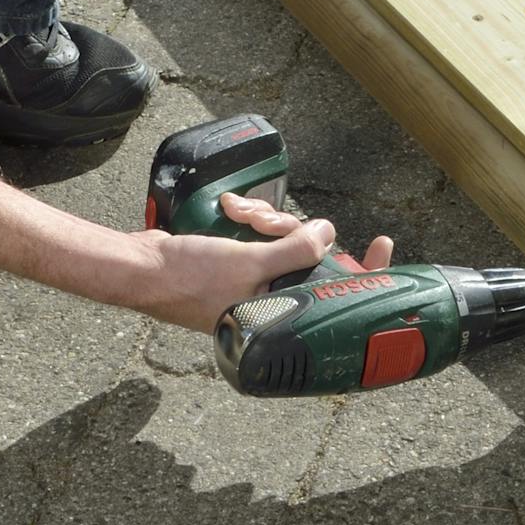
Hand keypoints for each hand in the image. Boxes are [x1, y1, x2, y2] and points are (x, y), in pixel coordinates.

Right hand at [130, 195, 393, 331]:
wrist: (141, 268)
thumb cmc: (189, 280)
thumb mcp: (250, 266)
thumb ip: (295, 252)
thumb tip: (328, 234)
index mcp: (283, 315)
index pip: (338, 296)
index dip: (364, 270)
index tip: (382, 244)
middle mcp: (276, 301)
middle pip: (312, 258)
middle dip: (292, 230)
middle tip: (266, 223)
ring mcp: (259, 280)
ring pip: (287, 240)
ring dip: (266, 219)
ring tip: (237, 214)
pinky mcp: (243, 261)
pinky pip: (263, 235)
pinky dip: (249, 218)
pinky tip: (227, 208)